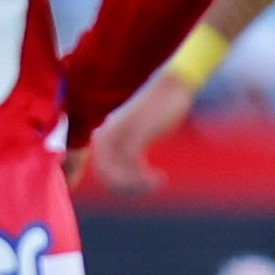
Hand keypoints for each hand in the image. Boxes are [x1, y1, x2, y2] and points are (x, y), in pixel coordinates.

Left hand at [86, 70, 193, 194]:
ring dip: (136, 185)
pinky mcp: (135, 133)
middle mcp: (107, 133)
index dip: (119, 185)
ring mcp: (120, 133)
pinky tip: (160, 178)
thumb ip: (128, 145)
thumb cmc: (160, 108)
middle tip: (148, 187)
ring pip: (117, 173)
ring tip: (155, 184)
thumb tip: (129, 167)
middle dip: (126, 188)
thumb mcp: (138, 129)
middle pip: (105, 175)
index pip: (101, 171)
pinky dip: (144, 178)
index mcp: (104, 133)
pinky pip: (132, 164)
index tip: (140, 185)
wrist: (172, 86)